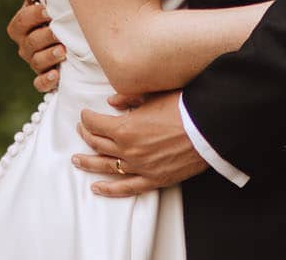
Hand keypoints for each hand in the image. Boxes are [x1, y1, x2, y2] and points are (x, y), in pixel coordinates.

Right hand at [6, 0, 66, 92]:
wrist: (76, 40)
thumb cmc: (57, 16)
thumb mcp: (46, 2)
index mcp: (23, 27)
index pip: (20, 23)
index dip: (32, 16)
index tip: (48, 10)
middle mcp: (26, 46)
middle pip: (29, 43)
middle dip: (44, 36)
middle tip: (58, 31)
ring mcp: (35, 63)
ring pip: (35, 61)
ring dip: (49, 56)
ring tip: (63, 51)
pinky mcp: (45, 79)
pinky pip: (40, 84)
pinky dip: (46, 80)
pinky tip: (56, 74)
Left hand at [76, 92, 208, 195]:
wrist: (208, 128)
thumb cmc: (184, 107)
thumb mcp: (154, 95)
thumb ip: (129, 98)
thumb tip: (111, 102)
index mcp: (125, 127)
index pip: (95, 123)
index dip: (87, 118)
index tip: (86, 115)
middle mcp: (127, 149)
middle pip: (97, 144)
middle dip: (86, 135)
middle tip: (82, 131)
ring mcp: (139, 167)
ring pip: (105, 166)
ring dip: (88, 162)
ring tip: (77, 160)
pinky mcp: (153, 179)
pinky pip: (126, 187)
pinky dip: (109, 189)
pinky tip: (97, 187)